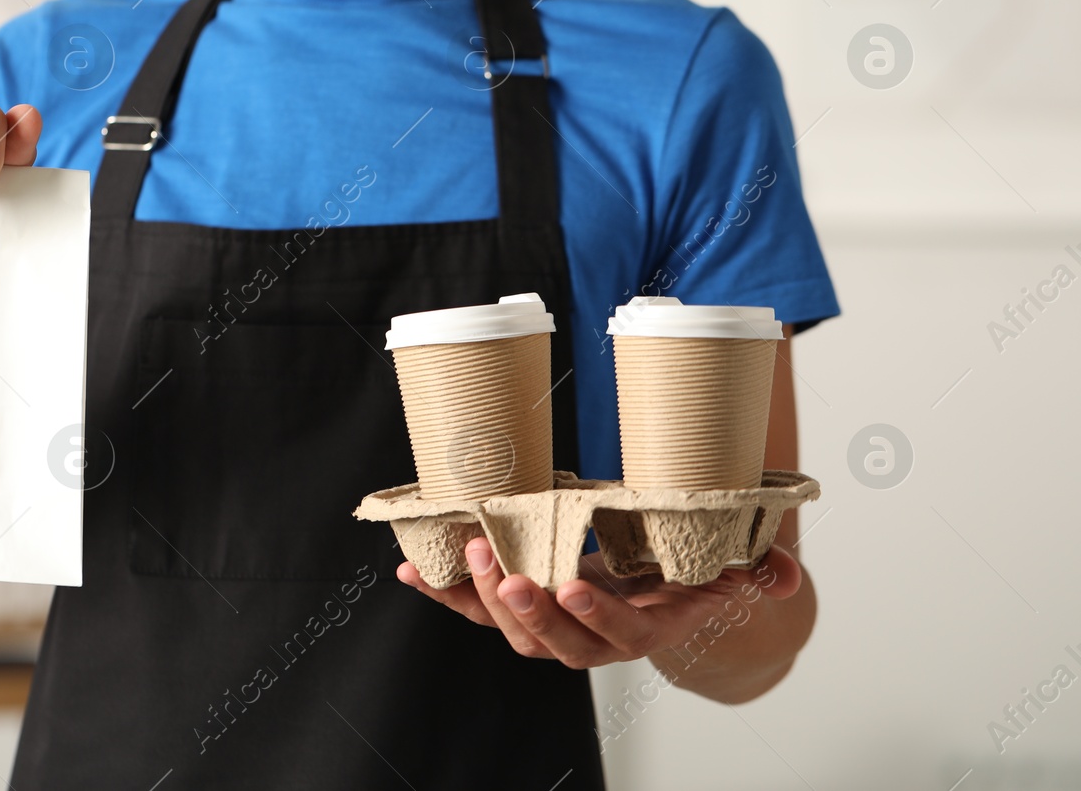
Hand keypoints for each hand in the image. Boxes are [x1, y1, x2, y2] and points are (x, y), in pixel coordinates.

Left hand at [398, 538, 802, 670]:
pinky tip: (411, 571)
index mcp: (642, 629)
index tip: (573, 586)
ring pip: (511, 629)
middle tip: (505, 571)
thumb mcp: (726, 570)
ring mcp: (550, 627)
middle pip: (553, 642)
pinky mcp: (516, 608)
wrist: (659, 592)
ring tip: (467, 552)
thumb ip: (758, 572)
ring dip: (481, 596)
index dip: (595, 615)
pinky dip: (442, 592)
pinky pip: (474, 609)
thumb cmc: (687, 573)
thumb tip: (784, 576)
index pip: (618, 634)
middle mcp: (592, 638)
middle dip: (527, 609)